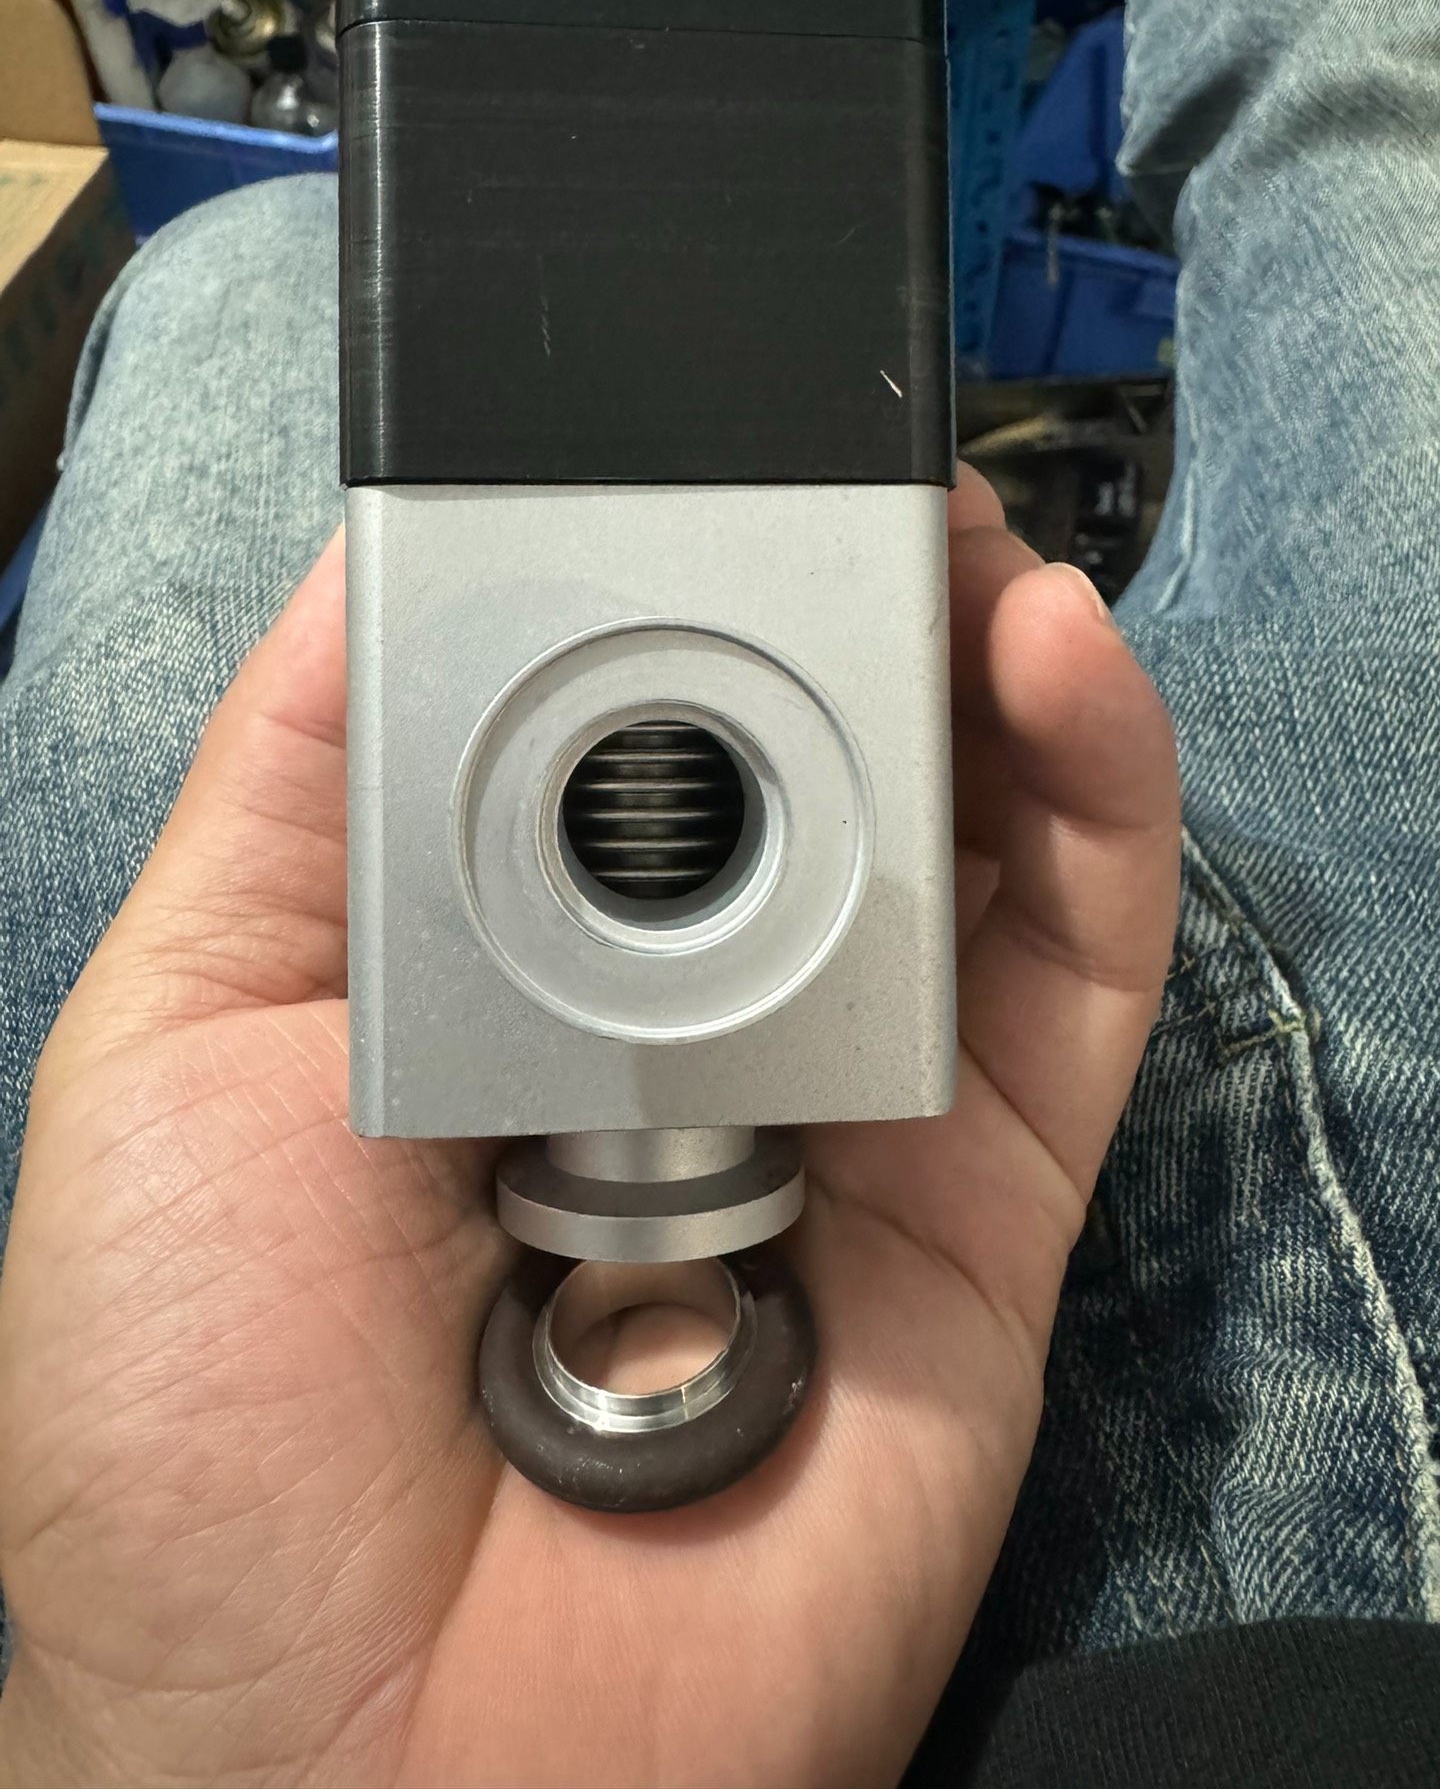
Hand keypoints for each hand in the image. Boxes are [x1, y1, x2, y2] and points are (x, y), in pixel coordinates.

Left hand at [0, 475, 1178, 1788]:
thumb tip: (408, 550)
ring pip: (970, 843)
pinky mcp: (991, 1213)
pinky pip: (1079, 989)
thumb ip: (309, 795)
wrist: (359, 1777)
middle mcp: (688, 1010)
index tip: (710, 450)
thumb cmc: (201, 1424)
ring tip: (969, 545)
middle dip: (842, 596)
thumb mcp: (180, 1040)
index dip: (673, 576)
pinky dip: (1098, 819)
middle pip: (813, 756)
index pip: (618, 715)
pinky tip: (1057, 676)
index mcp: (502, 955)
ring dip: (987, 665)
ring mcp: (856, 1104)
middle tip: (857, 471)